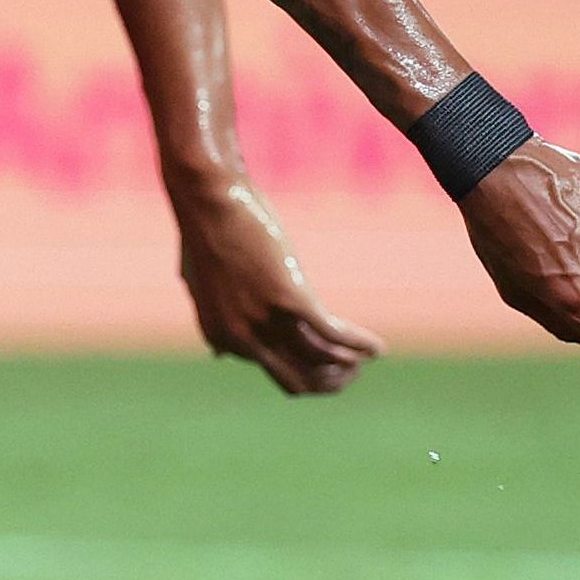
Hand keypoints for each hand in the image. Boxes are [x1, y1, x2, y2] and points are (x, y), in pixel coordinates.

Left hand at [168, 176, 380, 395]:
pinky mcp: (288, 298)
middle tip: (352, 369)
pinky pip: (333, 334)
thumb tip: (218, 354)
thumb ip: (215, 321)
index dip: (307, 367)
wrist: (205, 197)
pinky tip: (376, 347)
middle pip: (299, 382)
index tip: (327, 353)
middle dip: (330, 383)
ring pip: (321, 363)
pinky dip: (359, 343)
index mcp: (221, 337)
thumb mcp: (202, 288)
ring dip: (350, 364)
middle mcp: (241, 338)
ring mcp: (264, 320)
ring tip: (369, 355)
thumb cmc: (204, 231)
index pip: (275, 371)